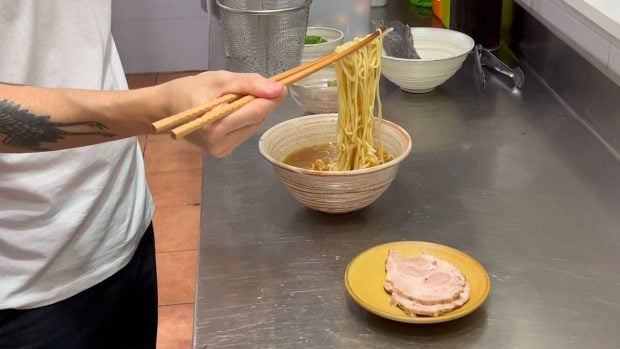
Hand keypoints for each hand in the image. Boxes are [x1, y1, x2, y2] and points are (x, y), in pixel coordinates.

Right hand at [159, 70, 286, 156]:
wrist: (166, 108)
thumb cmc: (190, 90)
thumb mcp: (220, 79)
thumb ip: (250, 84)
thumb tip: (278, 90)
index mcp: (216, 124)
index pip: (256, 112)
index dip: (271, 98)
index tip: (281, 86)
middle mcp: (219, 142)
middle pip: (257, 121)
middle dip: (261, 104)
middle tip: (254, 89)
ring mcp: (220, 150)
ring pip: (254, 128)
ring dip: (253, 113)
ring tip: (237, 100)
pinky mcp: (222, 152)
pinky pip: (245, 134)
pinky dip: (245, 121)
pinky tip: (233, 113)